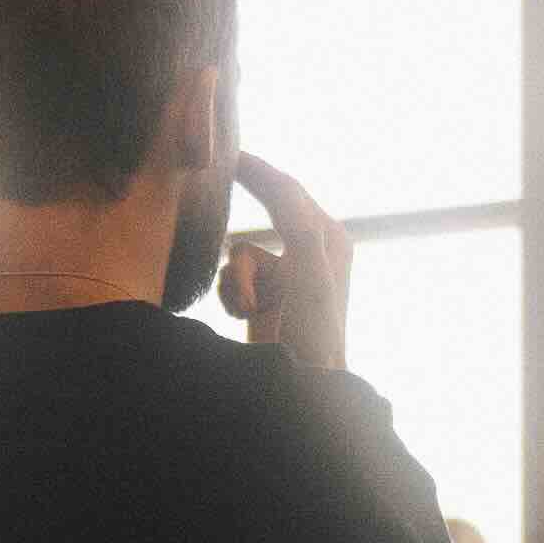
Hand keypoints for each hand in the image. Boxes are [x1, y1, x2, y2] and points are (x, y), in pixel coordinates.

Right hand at [227, 152, 350, 374]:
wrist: (304, 390)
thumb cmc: (315, 335)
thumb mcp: (308, 273)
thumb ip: (295, 223)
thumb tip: (278, 183)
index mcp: (329, 237)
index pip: (288, 190)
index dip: (257, 170)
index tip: (226, 152)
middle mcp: (311, 248)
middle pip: (263, 215)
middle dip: (245, 232)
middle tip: (214, 186)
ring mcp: (287, 273)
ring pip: (240, 252)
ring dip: (237, 280)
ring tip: (249, 308)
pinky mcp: (267, 295)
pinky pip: (233, 276)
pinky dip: (232, 295)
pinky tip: (244, 316)